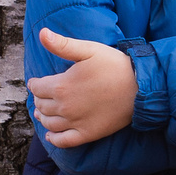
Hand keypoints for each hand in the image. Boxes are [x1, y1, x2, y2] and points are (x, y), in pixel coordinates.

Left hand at [29, 28, 136, 147]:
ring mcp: (76, 122)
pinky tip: (50, 135)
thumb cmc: (115, 65)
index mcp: (62, 86)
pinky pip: (64, 141)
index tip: (35, 83)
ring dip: (42, 117)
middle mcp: (65, 107)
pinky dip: (54, 139)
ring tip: (41, 113)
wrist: (140, 87)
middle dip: (39, 100)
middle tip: (41, 96)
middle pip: (42, 105)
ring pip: (49, 123)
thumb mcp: (89, 50)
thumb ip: (63, 45)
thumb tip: (42, 33)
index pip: (37, 88)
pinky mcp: (88, 134)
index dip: (34, 84)